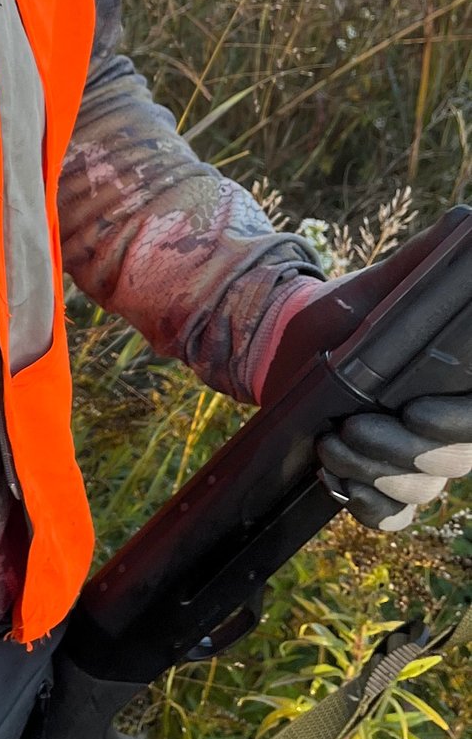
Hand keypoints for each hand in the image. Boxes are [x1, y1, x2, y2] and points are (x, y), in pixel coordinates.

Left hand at [245, 257, 471, 533]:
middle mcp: (447, 426)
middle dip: (399, 452)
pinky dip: (369, 509)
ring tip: (328, 448)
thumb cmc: (344, 311)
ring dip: (373, 476)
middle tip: (348, 430)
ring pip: (418, 492)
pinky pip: (392, 518)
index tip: (414, 411)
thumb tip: (467, 221)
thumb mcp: (383, 286)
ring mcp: (415, 461)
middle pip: (451, 463)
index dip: (459, 423)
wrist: (285, 344)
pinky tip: (341, 487)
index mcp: (458, 385)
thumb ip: (426, 262)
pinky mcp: (380, 482)